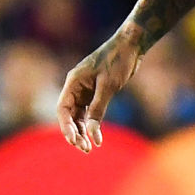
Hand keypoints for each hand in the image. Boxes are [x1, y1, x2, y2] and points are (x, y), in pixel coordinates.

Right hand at [57, 27, 143, 151]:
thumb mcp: (108, 86)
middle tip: (85, 149)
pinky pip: (89, 112)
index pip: (63, 108)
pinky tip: (95, 136)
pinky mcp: (95, 93)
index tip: (73, 141)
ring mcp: (85, 90)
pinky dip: (91, 124)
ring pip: (78, 116)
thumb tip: (92, 133)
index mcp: (73, 82)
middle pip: (69, 115)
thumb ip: (98, 110)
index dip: (66, 126)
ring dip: (82, 131)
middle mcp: (76, 87)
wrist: (131, 46)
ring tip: (89, 147)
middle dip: (75, 132)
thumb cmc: (118, 61)